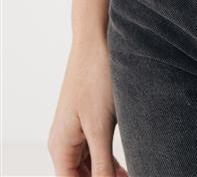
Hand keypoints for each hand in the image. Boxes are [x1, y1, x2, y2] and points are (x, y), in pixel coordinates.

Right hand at [48, 36, 126, 176]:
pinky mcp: (91, 117)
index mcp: (60, 147)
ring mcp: (77, 129)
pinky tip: (128, 165)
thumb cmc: (95, 78)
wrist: (98, 38)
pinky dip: (111, 160)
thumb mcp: (100, 128)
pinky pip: (97, 149)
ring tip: (132, 173)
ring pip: (91, 164)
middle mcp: (64, 141)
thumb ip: (102, 167)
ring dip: (109, 173)